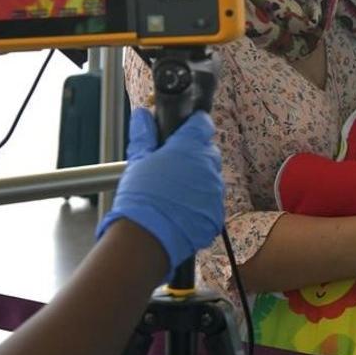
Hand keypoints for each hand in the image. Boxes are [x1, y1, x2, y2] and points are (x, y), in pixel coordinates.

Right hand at [96, 108, 224, 280]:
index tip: (186, 130)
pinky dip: (201, 204)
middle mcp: (208, 166)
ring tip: (174, 193)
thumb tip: (142, 116)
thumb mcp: (138, 162)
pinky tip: (182, 210)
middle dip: (194, 156)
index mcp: (189, 148)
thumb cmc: (140, 198)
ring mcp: (215, 191)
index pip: (202, 124)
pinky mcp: (217, 213)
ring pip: (211, 178)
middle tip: (173, 167)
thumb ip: (144, 136)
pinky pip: (212, 202)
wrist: (146, 238)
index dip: (194, 125)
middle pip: (207, 152)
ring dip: (198, 181)